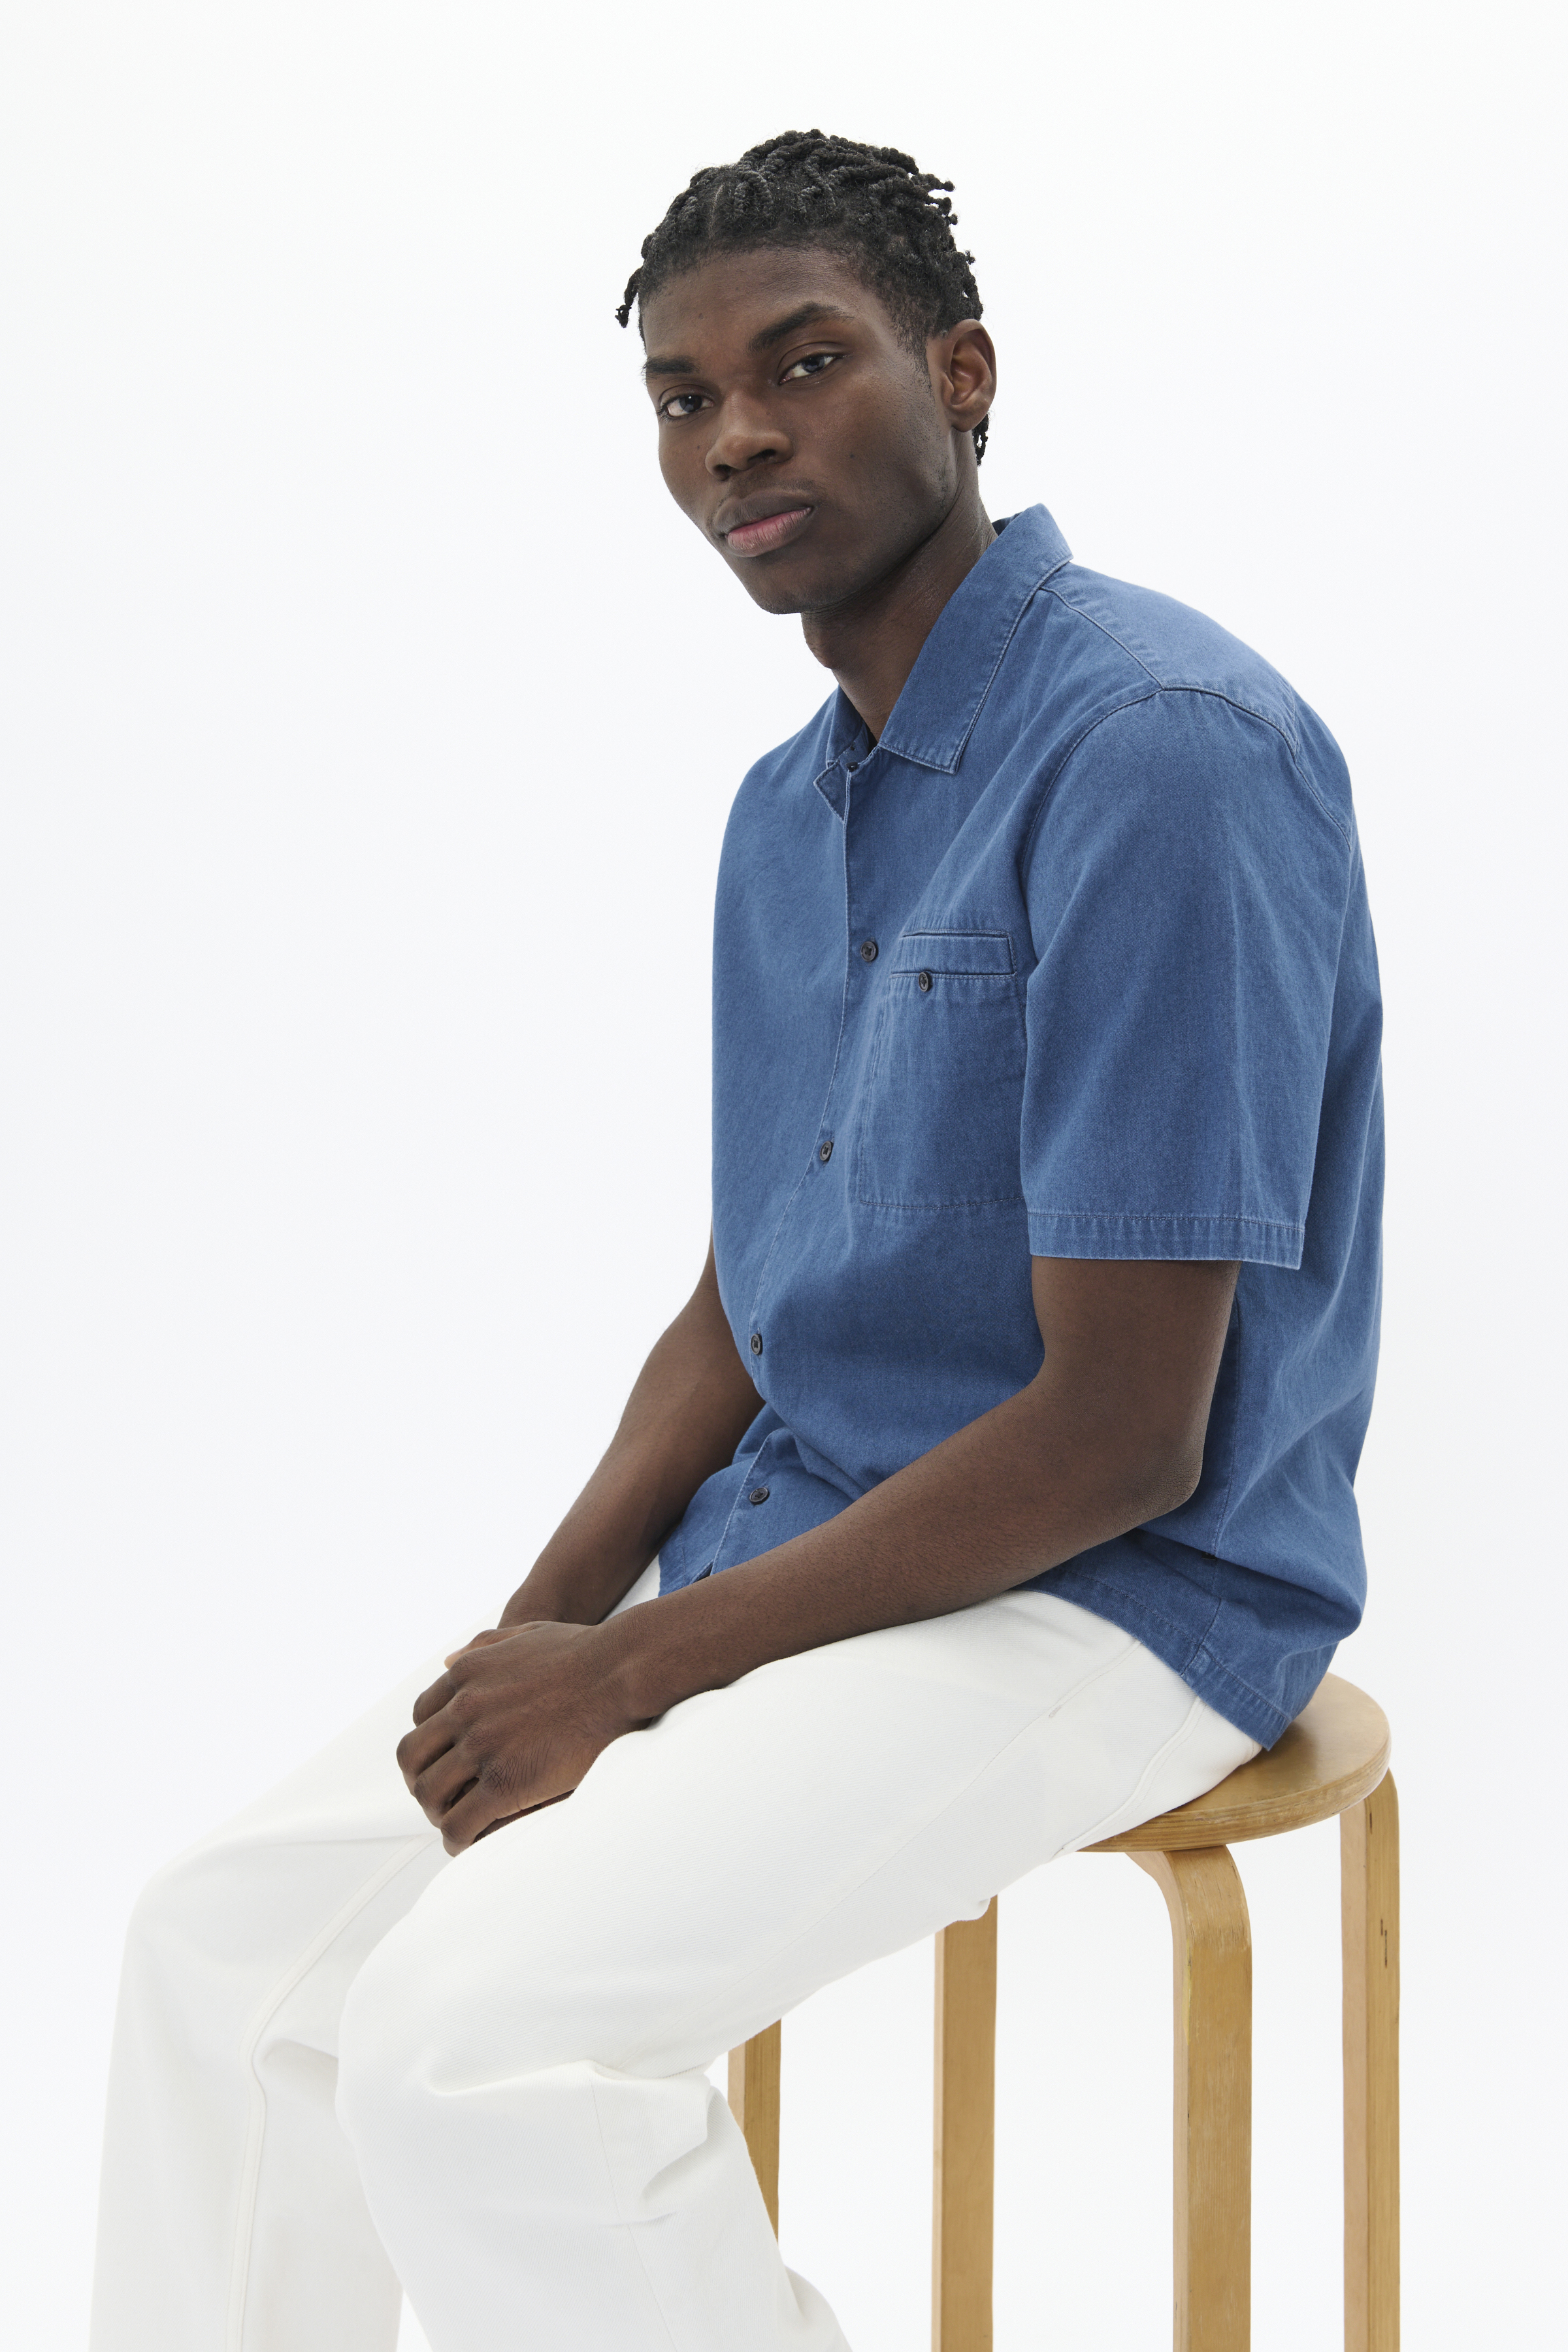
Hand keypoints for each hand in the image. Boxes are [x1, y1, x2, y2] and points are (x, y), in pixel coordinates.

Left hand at [396, 1619, 641, 1853]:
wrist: (621, 1672)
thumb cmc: (586, 1654)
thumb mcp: (524, 1635)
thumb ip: (483, 1646)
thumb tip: (448, 1661)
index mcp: (466, 1675)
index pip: (420, 1718)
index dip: (429, 1745)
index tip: (444, 1761)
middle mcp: (464, 1709)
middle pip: (413, 1758)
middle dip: (422, 1780)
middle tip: (443, 1797)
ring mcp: (481, 1746)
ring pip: (429, 1794)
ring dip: (438, 1812)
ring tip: (457, 1824)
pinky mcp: (504, 1783)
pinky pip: (460, 1824)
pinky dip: (457, 1840)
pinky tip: (471, 1843)